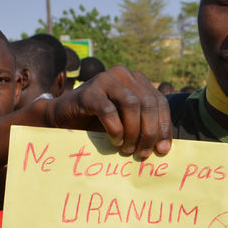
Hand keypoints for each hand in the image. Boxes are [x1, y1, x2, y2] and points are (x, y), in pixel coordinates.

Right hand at [44, 65, 171, 158]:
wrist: (63, 118)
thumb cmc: (98, 123)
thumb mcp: (127, 123)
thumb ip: (145, 127)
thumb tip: (165, 148)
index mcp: (136, 80)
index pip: (159, 102)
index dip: (164, 126)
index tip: (163, 150)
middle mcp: (122, 74)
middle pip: (148, 102)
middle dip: (150, 132)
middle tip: (144, 153)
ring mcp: (105, 80)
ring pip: (131, 104)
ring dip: (133, 131)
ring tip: (128, 149)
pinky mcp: (88, 92)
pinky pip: (109, 111)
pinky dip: (115, 129)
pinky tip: (115, 140)